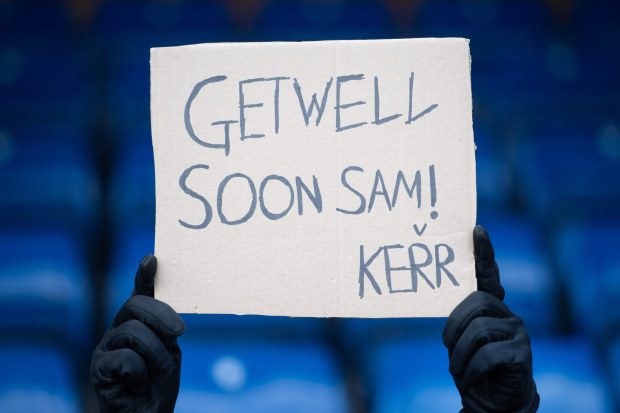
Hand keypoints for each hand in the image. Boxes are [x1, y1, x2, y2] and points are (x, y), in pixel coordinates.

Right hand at [90, 255, 184, 412]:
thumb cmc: (159, 382)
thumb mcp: (169, 350)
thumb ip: (166, 328)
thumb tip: (170, 307)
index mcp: (137, 321)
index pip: (140, 293)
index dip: (144, 275)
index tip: (152, 259)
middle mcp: (118, 328)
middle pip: (136, 304)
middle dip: (161, 314)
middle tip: (181, 331)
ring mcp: (105, 346)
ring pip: (133, 331)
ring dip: (157, 354)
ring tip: (161, 372)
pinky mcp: (98, 366)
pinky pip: (125, 358)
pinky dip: (140, 374)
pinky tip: (137, 385)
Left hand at [442, 226, 538, 412]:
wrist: (490, 401)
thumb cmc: (470, 365)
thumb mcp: (459, 338)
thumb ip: (457, 315)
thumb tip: (431, 288)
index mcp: (490, 306)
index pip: (487, 275)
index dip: (483, 252)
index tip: (476, 229)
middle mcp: (507, 313)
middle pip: (477, 301)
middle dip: (455, 326)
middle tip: (448, 347)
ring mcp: (519, 332)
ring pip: (480, 329)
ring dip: (460, 354)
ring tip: (459, 370)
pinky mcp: (523, 353)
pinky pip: (488, 354)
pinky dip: (471, 369)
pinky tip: (470, 379)